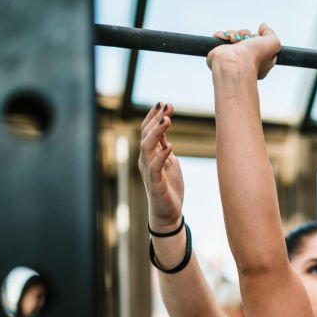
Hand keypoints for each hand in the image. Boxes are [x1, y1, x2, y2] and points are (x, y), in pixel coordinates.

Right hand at [138, 102, 183, 232]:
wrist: (168, 213)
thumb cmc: (169, 188)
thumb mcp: (169, 162)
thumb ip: (165, 148)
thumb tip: (165, 131)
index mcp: (149, 154)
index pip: (148, 130)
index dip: (155, 116)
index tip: (165, 103)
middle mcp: (145, 160)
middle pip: (146, 134)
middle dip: (155, 119)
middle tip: (167, 106)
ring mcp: (148, 171)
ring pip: (147, 147)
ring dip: (157, 133)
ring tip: (167, 120)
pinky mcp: (155, 183)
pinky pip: (155, 167)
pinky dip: (162, 156)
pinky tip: (170, 146)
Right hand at [206, 24, 280, 79]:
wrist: (235, 64)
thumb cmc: (255, 57)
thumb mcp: (274, 44)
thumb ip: (270, 33)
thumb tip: (262, 26)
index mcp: (259, 60)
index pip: (258, 43)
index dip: (258, 38)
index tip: (258, 39)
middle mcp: (245, 58)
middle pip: (245, 36)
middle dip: (245, 34)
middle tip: (245, 39)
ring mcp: (232, 55)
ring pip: (232, 35)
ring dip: (234, 33)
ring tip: (234, 40)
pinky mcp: (220, 52)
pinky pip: (220, 37)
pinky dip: (222, 35)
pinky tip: (226, 39)